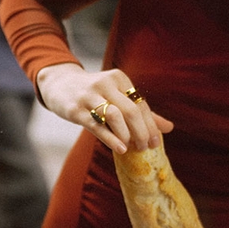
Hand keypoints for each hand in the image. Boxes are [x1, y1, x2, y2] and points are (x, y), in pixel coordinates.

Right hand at [36, 62, 173, 153]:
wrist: (59, 84)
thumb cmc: (94, 93)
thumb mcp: (117, 96)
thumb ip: (142, 111)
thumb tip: (169, 128)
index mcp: (119, 78)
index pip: (140, 104)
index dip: (151, 125)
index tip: (156, 143)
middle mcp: (105, 84)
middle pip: (131, 110)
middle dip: (142, 132)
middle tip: (145, 148)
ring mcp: (89, 96)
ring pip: (115, 116)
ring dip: (127, 135)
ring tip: (131, 148)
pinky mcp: (76, 109)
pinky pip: (96, 125)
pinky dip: (110, 138)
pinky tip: (120, 149)